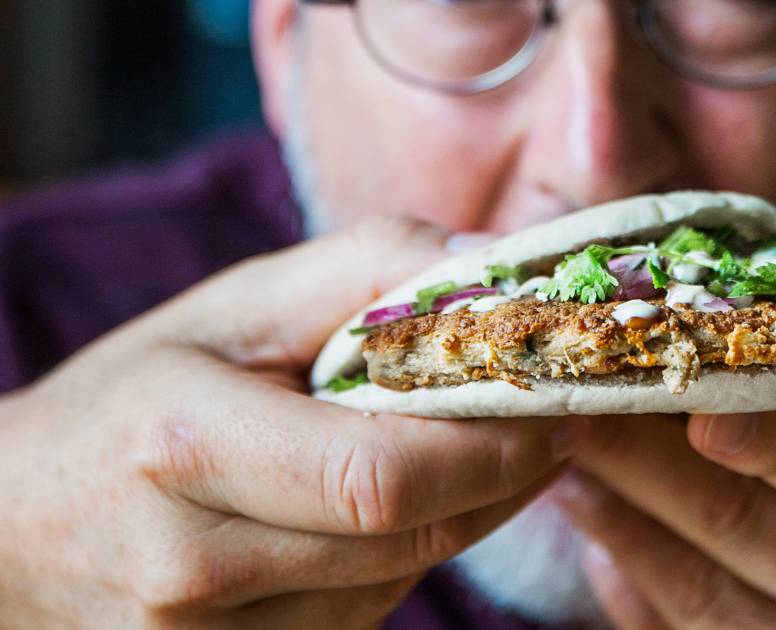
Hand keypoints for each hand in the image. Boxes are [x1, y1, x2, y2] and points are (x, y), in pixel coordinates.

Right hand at [0, 219, 587, 628]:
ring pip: (402, 582)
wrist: (14, 532)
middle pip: (412, 536)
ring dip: (460, 515)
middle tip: (553, 424)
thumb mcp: (227, 311)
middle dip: (505, 478)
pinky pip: (365, 616)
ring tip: (464, 453)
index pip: (387, 478)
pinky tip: (382, 512)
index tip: (561, 405)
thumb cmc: (128, 403)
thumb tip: (497, 265)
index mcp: (184, 449)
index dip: (497, 447)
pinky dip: (402, 557)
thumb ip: (362, 271)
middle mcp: (193, 565)